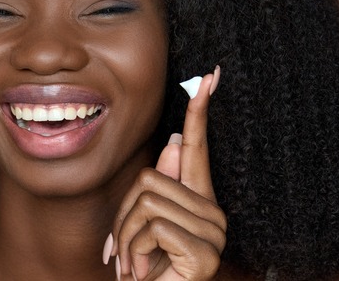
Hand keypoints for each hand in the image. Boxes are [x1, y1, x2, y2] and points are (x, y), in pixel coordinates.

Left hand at [106, 68, 225, 280]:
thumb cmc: (147, 268)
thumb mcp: (143, 224)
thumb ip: (159, 187)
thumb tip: (176, 141)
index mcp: (198, 201)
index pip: (198, 148)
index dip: (199, 112)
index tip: (209, 76)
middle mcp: (213, 213)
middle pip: (150, 178)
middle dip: (124, 216)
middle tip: (124, 251)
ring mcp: (214, 234)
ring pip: (148, 200)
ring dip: (127, 235)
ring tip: (135, 263)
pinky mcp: (206, 254)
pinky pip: (154, 226)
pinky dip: (136, 249)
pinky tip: (144, 271)